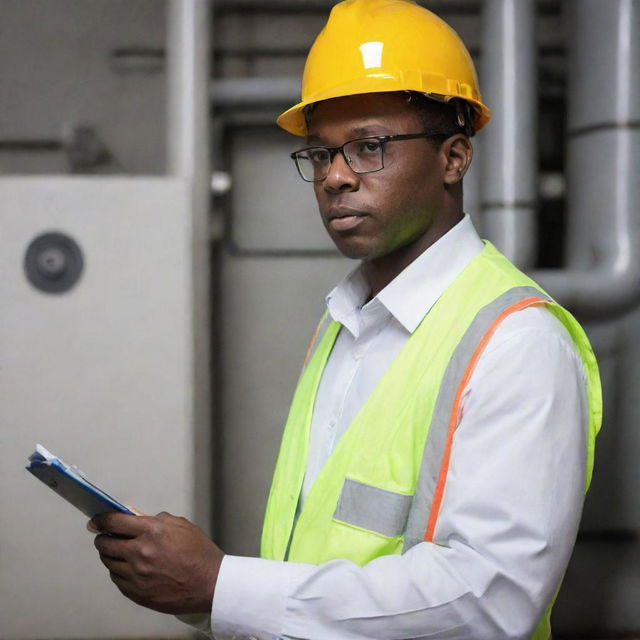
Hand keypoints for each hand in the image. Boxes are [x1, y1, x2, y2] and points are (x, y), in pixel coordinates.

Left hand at [90, 511, 222, 614]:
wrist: (210, 584)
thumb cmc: (200, 554)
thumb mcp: (182, 526)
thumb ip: (158, 520)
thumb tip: (140, 520)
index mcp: (152, 531)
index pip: (114, 522)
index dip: (101, 520)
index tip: (96, 521)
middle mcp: (140, 552)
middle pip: (105, 544)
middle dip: (103, 538)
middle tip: (106, 537)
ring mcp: (136, 575)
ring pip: (109, 562)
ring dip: (110, 555)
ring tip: (118, 553)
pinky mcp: (136, 593)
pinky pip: (117, 580)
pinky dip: (118, 572)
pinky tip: (127, 568)